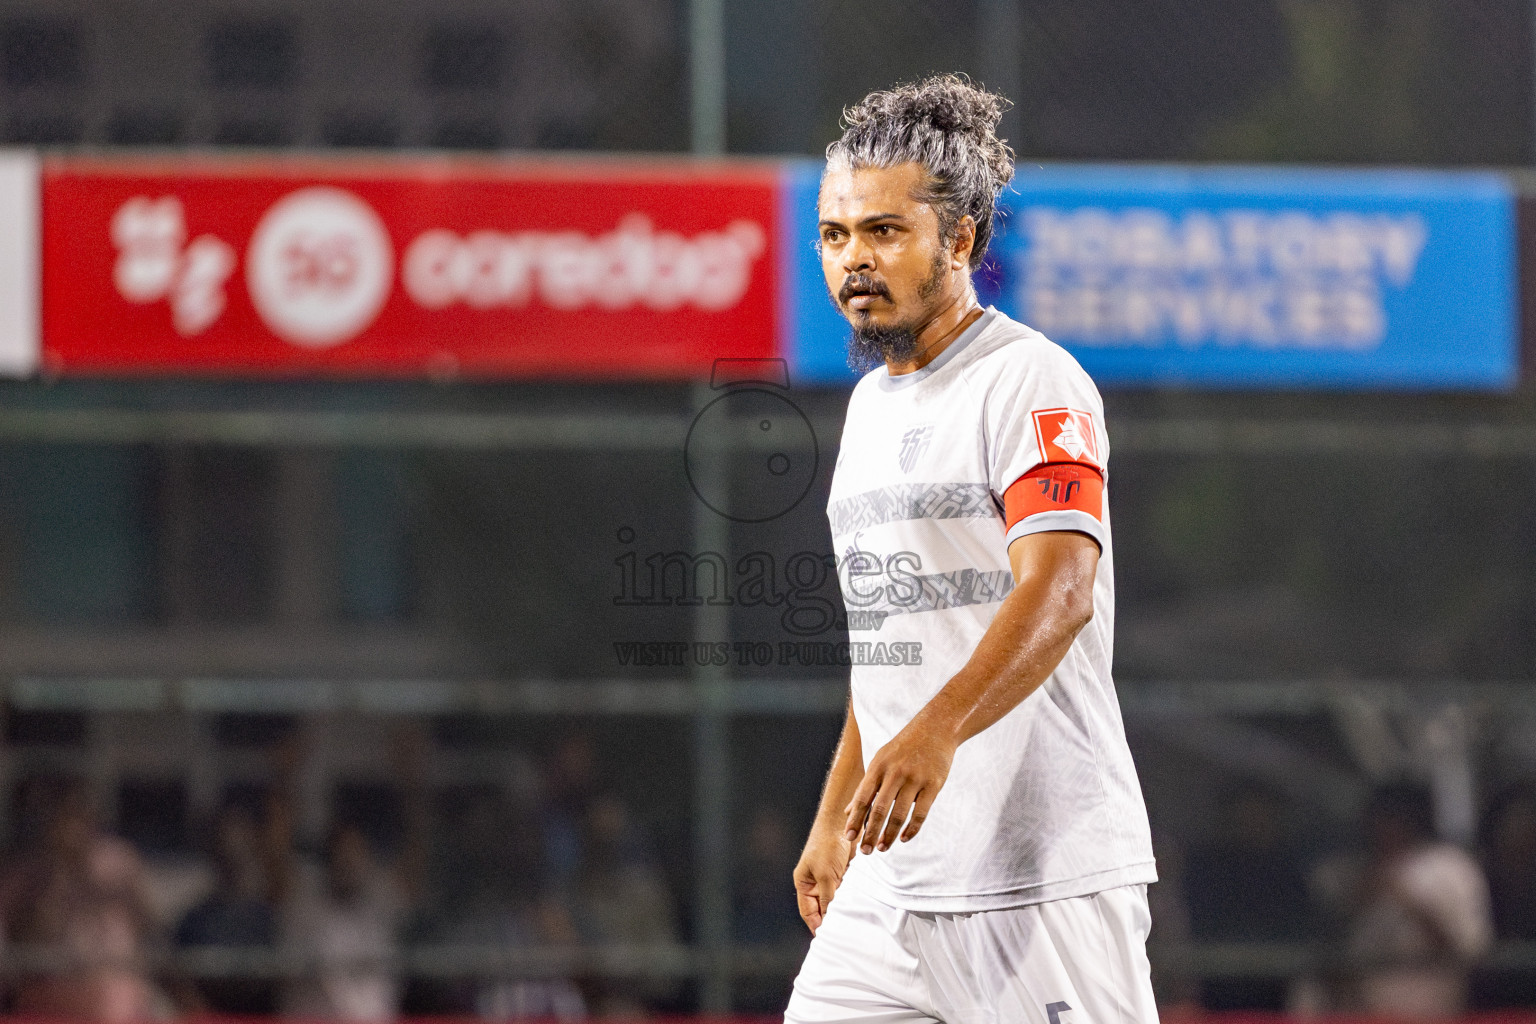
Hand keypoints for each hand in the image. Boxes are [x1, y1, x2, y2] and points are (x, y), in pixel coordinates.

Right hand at [793, 824, 853, 933]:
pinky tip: (861, 908)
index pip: (808, 912)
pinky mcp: (846, 874)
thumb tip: (830, 918)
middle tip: (842, 934)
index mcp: (804, 883)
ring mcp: (832, 879)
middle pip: (823, 909)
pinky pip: (849, 892)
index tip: (827, 939)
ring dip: (844, 909)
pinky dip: (853, 899)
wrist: (844, 823)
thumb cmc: (827, 845)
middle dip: (831, 920)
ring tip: (853, 925)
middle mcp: (817, 883)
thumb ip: (828, 898)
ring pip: (837, 902)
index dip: (816, 925)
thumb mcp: (825, 875)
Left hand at [844, 714, 956, 854]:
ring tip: (882, 848)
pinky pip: (921, 812)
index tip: (848, 837)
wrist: (935, 728)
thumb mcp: (880, 760)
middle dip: (870, 832)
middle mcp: (895, 772)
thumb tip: (849, 811)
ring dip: (890, 834)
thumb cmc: (903, 748)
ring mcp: (915, 778)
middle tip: (865, 851)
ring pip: (899, 814)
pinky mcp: (934, 784)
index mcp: (879, 766)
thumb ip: (866, 786)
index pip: (863, 797)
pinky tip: (904, 839)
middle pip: (879, 809)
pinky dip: (912, 829)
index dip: (855, 819)